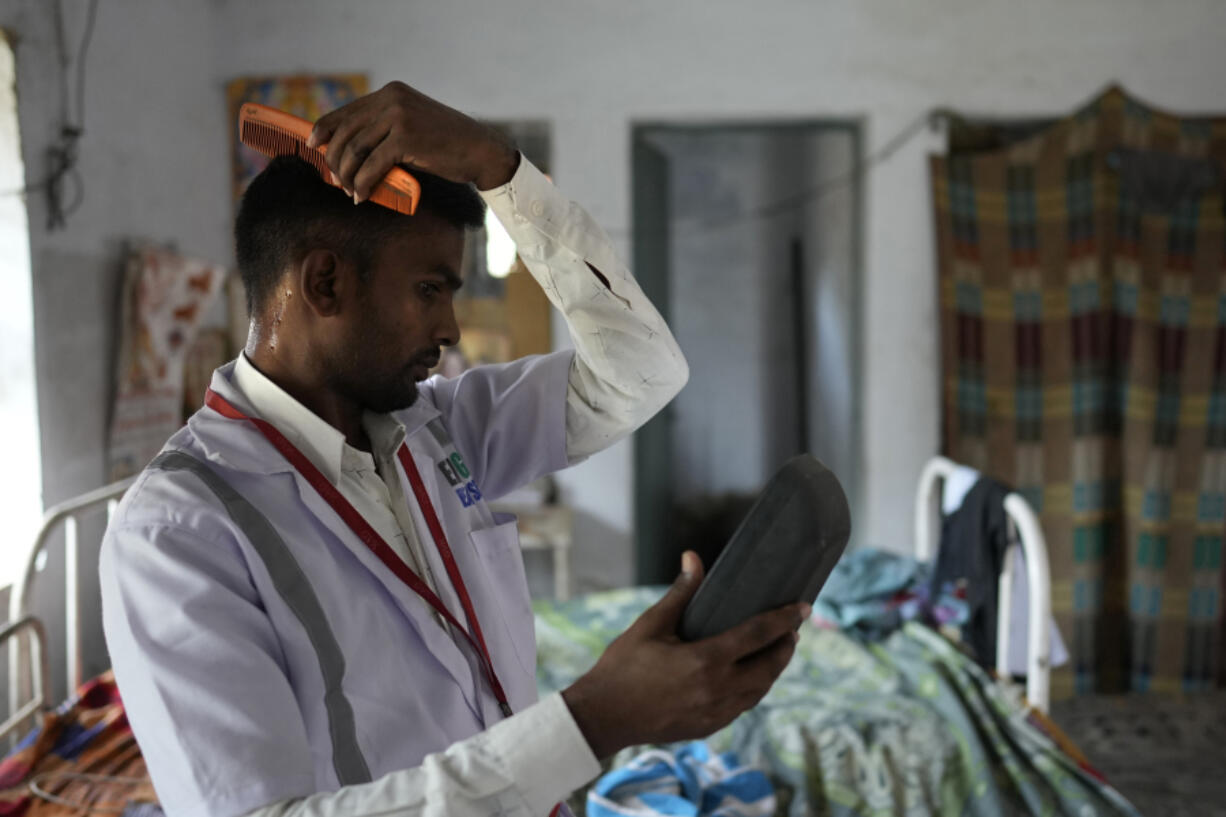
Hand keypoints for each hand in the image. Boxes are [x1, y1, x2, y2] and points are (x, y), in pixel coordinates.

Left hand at [306, 81, 519, 199]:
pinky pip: (372, 164)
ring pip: (355, 149)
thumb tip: (350, 149)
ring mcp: (399, 116)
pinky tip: (361, 195)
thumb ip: (384, 129)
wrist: (481, 150)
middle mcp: (392, 99)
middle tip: (335, 181)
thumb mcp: (411, 127)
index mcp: (391, 93)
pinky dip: (363, 183)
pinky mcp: (407, 137)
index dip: (324, 128)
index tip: (313, 145)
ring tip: (349, 191)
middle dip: (335, 160)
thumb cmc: (446, 145)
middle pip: (346, 131)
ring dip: (347, 175)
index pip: (346, 110)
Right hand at [561, 551, 806, 759]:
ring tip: (777, 650)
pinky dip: (754, 688)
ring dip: (774, 669)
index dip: (784, 619)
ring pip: (760, 690)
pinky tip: (750, 677)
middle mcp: (718, 689)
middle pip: (769, 666)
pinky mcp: (709, 727)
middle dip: (786, 646)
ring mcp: (716, 712)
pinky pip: (743, 706)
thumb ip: (680, 593)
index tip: (803, 607)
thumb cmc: (622, 667)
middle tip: (792, 629)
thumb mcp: (650, 625)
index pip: (758, 635)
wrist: (603, 716)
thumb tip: (694, 557)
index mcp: (706, 660)